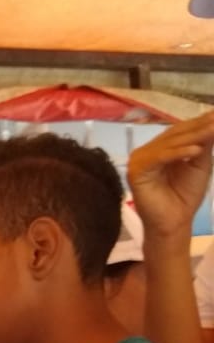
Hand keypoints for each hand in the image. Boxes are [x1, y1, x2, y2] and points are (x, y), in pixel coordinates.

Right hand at [127, 111, 213, 246]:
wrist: (174, 222)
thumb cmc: (186, 196)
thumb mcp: (200, 164)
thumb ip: (204, 143)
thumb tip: (213, 120)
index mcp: (161, 148)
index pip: (181, 130)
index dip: (201, 121)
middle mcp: (148, 151)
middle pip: (175, 134)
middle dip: (199, 126)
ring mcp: (140, 160)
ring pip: (168, 144)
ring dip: (193, 137)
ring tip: (213, 129)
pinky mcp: (136, 171)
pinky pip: (159, 158)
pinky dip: (177, 154)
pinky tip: (195, 150)